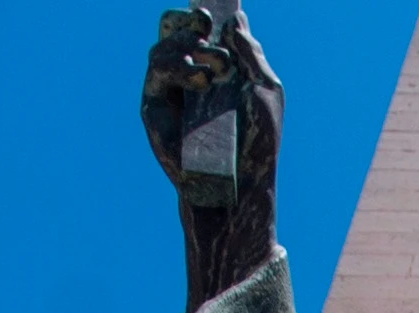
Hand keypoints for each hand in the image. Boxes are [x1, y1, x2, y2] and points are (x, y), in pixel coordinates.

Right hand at [141, 6, 283, 307]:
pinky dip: (176, 68)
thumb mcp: (263, 92)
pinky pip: (155, 75)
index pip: (200, 31)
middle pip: (174, 33)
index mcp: (217, 70)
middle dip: (187, 24)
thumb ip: (250, 55)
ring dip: (184, 47)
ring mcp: (170, 93)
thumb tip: (236, 20)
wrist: (241, 188)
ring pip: (161, 50)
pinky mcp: (155, 110)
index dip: (199, 16)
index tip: (210, 11)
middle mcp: (189, 78)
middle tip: (204, 25)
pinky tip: (199, 78)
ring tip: (209, 67)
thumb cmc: (257, 146)